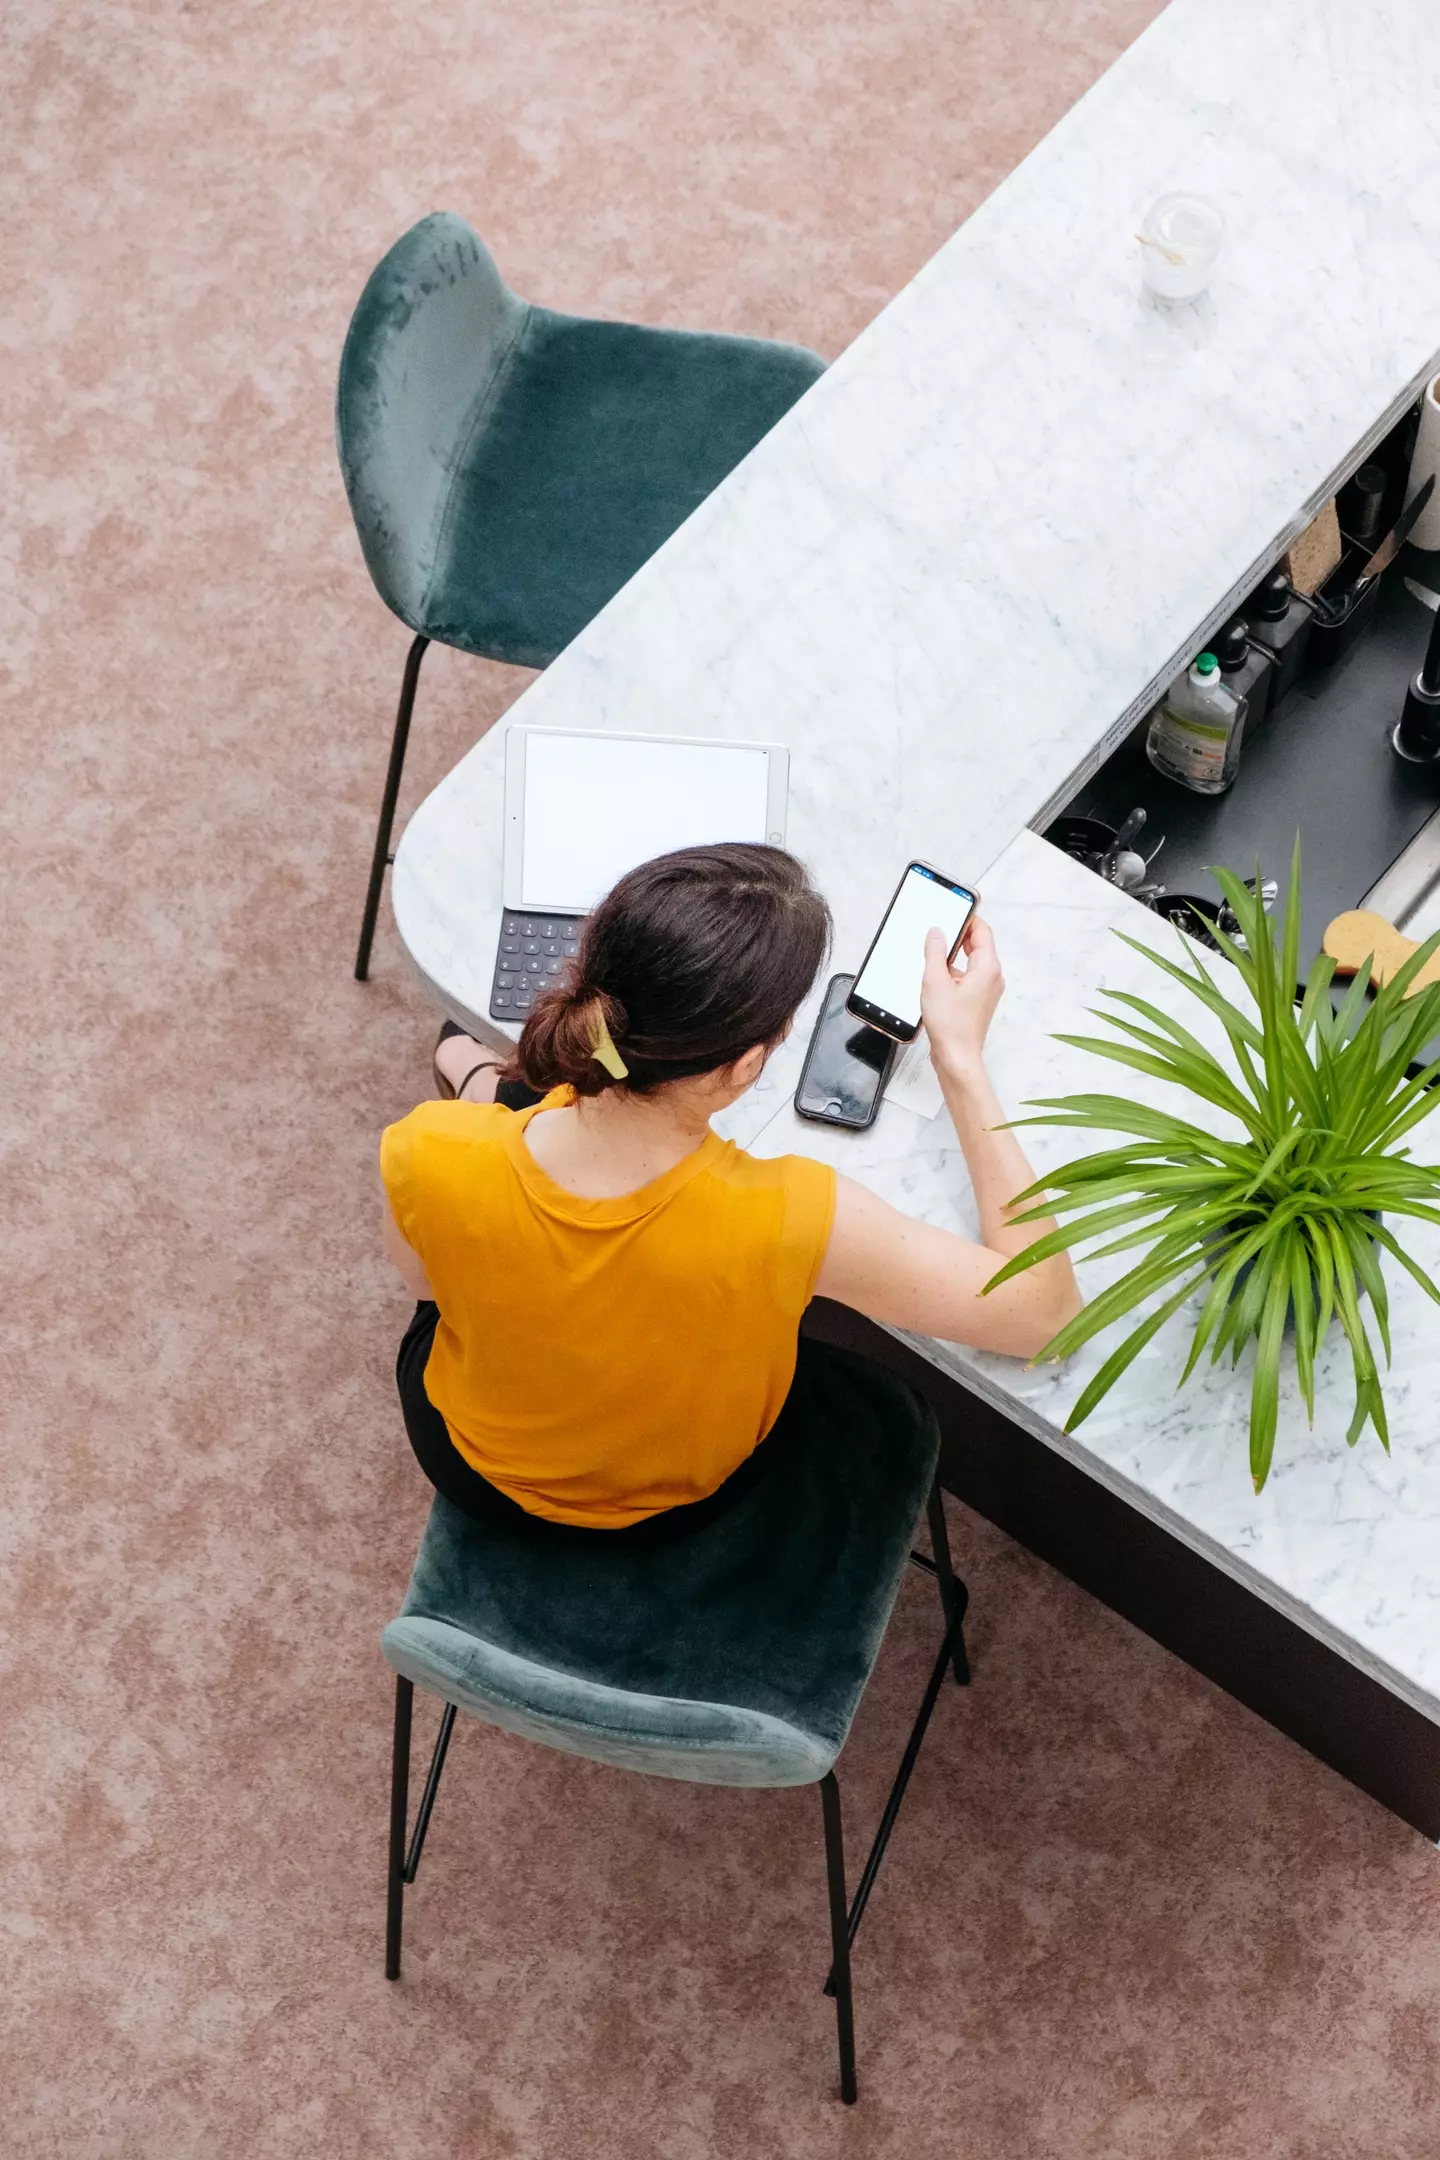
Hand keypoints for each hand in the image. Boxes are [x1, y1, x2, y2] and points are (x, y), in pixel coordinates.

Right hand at [920, 915, 1003, 1080]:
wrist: (957, 1057)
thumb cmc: (950, 1025)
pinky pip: (968, 976)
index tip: (952, 910)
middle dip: (958, 935)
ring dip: (953, 956)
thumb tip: (937, 933)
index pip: (982, 931)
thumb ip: (935, 952)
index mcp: (987, 968)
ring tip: (933, 957)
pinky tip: (936, 978)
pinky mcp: (978, 1000)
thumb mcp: (935, 981)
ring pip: (972, 961)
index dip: (967, 918)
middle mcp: (992, 976)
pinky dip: (954, 971)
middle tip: (938, 931)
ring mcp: (987, 989)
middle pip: (978, 945)